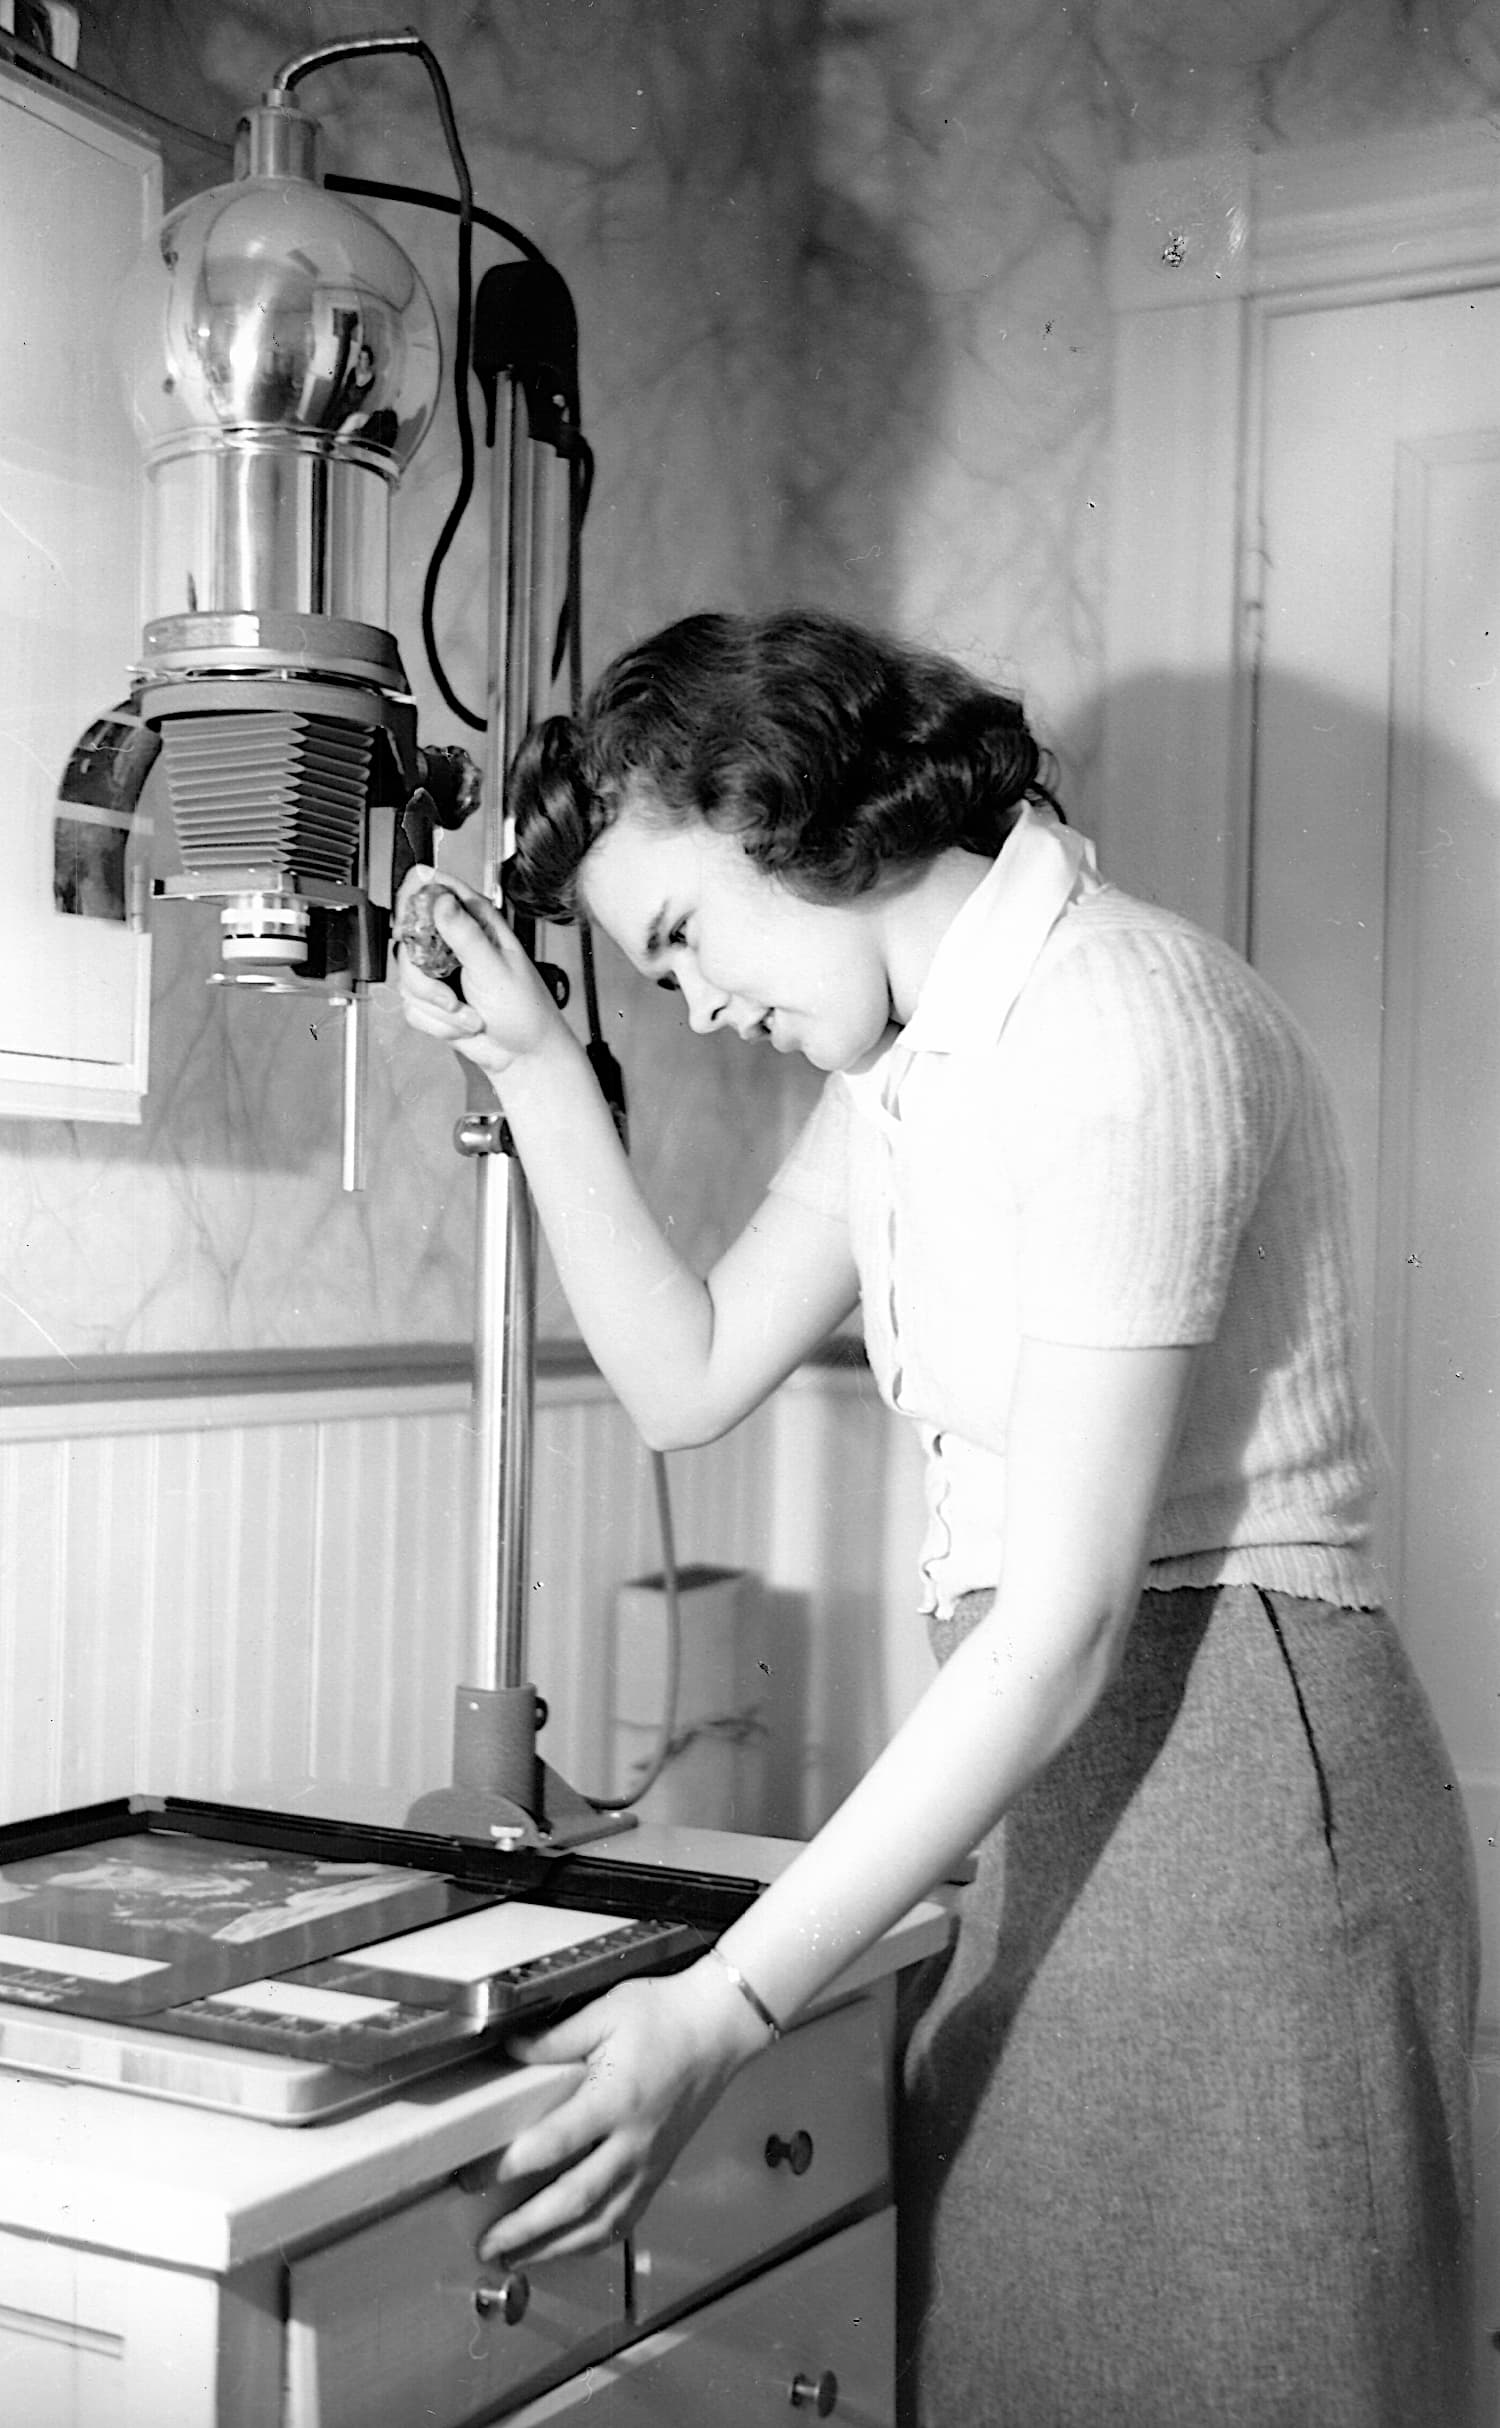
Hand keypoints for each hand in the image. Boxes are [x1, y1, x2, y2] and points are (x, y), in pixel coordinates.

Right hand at [394, 865, 566, 1076]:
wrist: (524, 1054)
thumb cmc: (525, 1009)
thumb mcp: (495, 968)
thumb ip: (466, 934)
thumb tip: (442, 900)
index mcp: (475, 921)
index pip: (434, 887)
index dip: (414, 898)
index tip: (410, 927)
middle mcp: (454, 942)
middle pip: (408, 939)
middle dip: (424, 978)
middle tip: (448, 994)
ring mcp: (440, 971)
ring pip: (408, 979)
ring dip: (437, 1007)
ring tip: (469, 1014)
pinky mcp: (432, 999)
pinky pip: (412, 1007)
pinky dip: (436, 1023)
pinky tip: (462, 1023)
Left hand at [475, 1959, 770, 2264]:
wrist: (720, 2026)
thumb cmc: (667, 2015)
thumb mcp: (606, 2012)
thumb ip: (555, 2039)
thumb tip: (511, 2052)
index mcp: (616, 2099)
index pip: (554, 2145)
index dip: (508, 2167)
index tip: (474, 2177)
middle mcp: (634, 2141)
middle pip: (575, 2201)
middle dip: (526, 2230)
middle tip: (488, 2245)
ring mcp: (650, 2162)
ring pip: (602, 2223)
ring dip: (556, 2248)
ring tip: (518, 2259)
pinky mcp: (660, 2169)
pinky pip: (626, 2218)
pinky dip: (594, 2240)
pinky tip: (570, 2246)